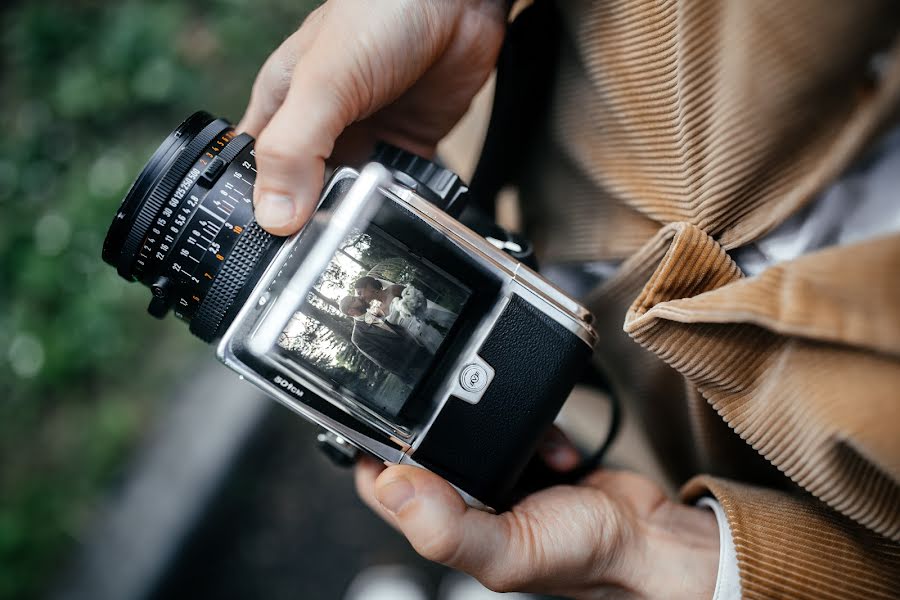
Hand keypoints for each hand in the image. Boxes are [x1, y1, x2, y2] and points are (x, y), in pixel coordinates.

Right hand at [239, 0, 505, 234]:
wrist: (457, 0)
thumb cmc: (381, 13)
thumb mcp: (323, 81)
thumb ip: (294, 148)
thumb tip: (275, 217)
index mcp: (281, 106)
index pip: (253, 174)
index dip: (256, 214)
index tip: (269, 254)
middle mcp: (319, 128)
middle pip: (301, 196)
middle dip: (307, 226)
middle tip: (319, 260)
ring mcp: (363, 139)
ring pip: (348, 200)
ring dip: (352, 221)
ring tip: (357, 244)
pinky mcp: (404, 146)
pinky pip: (394, 193)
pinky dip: (394, 209)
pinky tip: (395, 220)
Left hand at [355, 434, 719, 598]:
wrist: (648, 536)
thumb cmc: (587, 555)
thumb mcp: (511, 550)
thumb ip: (447, 529)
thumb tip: (392, 486)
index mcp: (447, 526)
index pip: (379, 484)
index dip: (371, 451)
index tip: (383, 416)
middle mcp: (465, 500)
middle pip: (420, 446)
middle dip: (438, 424)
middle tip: (461, 408)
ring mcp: (497, 474)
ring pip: (467, 426)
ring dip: (490, 420)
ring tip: (519, 436)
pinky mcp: (527, 452)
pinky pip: (511, 419)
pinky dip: (532, 423)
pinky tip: (552, 445)